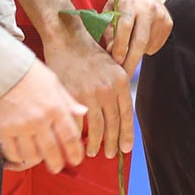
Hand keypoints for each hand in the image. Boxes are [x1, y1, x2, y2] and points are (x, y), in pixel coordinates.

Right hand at [0, 60, 86, 173]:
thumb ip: (69, 102)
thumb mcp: (55, 84)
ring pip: (32, 155)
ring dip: (37, 161)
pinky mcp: (4, 130)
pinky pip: (13, 152)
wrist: (1, 69)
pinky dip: (18, 157)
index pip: (70, 137)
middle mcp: (40, 120)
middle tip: (58, 168)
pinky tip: (22, 156)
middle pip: (52, 151)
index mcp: (56, 108)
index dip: (75, 152)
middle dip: (57, 164)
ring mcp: (21, 127)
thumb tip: (84, 113)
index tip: (77, 160)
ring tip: (40, 161)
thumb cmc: (30, 73)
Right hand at [42, 27, 131, 158]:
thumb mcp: (113, 67)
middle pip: (113, 123)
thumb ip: (118, 88)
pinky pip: (78, 121)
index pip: (127, 115)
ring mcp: (90, 93)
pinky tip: (77, 141)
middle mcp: (108, 89)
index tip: (127, 148)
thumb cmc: (90, 53)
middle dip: (112, 142)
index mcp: (121, 82)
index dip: (127, 134)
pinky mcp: (72, 95)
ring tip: (93, 153)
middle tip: (111, 155)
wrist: (68, 40)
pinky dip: (79, 134)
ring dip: (96, 142)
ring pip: (97, 126)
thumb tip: (120, 112)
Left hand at [105, 0, 173, 76]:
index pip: (125, 28)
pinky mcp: (168, 23)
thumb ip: (109, 31)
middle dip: (131, 60)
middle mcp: (148, 9)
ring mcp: (161, 17)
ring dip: (137, 53)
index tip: (115, 61)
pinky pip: (156, 44)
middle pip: (140, 40)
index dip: (120, 46)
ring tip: (129, 49)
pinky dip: (146, 48)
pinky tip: (141, 38)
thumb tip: (111, 52)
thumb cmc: (122, 2)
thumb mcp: (110, 12)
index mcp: (130, 3)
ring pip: (147, 45)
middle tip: (124, 75)